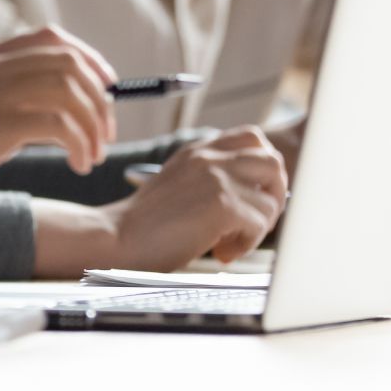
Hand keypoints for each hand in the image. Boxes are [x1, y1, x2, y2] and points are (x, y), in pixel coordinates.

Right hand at [0, 26, 119, 220]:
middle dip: (99, 97)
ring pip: (69, 88)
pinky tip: (77, 166)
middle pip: (67, 60)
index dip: (88, 58)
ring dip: (94, 123)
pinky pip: (59, 124)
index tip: (105, 88)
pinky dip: (79, 144)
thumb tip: (56, 110)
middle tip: (105, 133)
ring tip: (92, 155)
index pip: (48, 38)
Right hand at [104, 126, 288, 266]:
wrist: (117, 238)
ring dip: (261, 225)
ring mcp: (217, 178)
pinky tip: (220, 252)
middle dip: (274, 195)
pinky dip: (247, 244)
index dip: (262, 169)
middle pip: (272, 161)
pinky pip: (260, 224)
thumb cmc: (146, 224)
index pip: (252, 138)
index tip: (249, 197)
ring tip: (231, 241)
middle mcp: (209, 157)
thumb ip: (210, 180)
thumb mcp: (179, 186)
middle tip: (252, 221)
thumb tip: (256, 197)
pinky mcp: (222, 205)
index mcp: (197, 151)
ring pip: (272, 198)